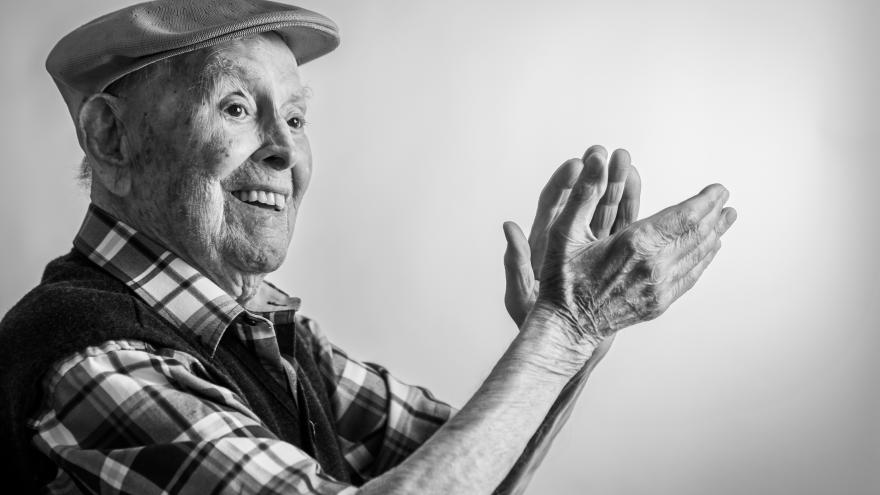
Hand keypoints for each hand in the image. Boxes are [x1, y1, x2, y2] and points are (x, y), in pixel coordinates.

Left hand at [503, 146, 641, 327]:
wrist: (563, 343)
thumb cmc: (536, 322)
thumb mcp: (520, 295)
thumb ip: (516, 264)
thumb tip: (508, 228)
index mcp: (543, 245)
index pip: (552, 206)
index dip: (563, 184)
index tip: (576, 164)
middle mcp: (567, 241)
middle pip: (582, 201)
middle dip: (595, 176)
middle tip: (609, 154)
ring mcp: (590, 247)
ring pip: (605, 211)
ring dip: (616, 188)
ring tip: (628, 165)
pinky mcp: (610, 257)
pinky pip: (622, 229)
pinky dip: (632, 211)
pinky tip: (642, 193)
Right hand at [533, 147, 736, 359]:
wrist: (566, 326)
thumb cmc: (561, 279)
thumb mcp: (563, 231)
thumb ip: (583, 193)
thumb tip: (595, 158)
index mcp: (635, 244)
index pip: (684, 216)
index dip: (705, 200)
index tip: (719, 188)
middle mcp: (654, 266)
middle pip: (697, 235)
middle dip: (714, 214)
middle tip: (726, 199)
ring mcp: (659, 288)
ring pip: (698, 256)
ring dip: (714, 234)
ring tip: (727, 218)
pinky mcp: (659, 304)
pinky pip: (690, 277)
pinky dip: (704, 260)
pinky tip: (709, 251)